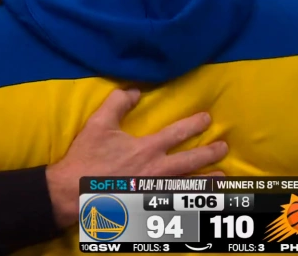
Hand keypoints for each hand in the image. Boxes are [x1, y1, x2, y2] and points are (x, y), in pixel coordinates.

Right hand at [46, 89, 226, 226]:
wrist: (73, 193)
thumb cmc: (86, 158)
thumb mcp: (98, 124)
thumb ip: (117, 103)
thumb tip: (133, 90)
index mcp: (147, 149)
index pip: (178, 133)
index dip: (194, 124)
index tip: (207, 119)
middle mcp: (156, 171)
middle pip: (191, 161)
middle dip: (209, 153)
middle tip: (223, 148)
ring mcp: (154, 192)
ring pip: (189, 186)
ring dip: (207, 181)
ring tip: (222, 177)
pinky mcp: (148, 207)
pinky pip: (176, 205)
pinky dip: (191, 202)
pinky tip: (200, 200)